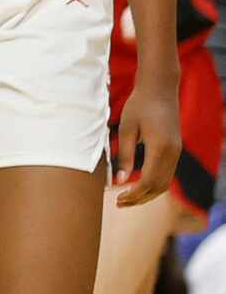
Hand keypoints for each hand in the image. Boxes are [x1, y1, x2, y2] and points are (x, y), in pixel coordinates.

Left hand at [116, 67, 182, 207]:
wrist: (159, 89)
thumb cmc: (139, 106)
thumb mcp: (126, 129)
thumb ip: (124, 156)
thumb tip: (120, 181)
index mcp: (160, 148)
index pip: (149, 181)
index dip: (134, 194)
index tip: (117, 199)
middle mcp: (173, 152)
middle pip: (159, 186)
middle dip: (139, 198)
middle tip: (119, 204)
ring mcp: (177, 152)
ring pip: (165, 183)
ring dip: (147, 194)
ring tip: (126, 199)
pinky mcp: (175, 150)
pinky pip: (167, 174)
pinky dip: (154, 185)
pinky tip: (138, 187)